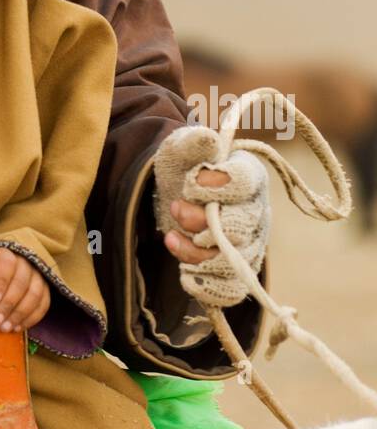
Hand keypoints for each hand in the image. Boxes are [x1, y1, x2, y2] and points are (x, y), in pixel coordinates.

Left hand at [0, 245, 49, 333]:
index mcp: (5, 254)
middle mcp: (24, 262)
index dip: (1, 281)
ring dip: (19, 313)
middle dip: (9, 303)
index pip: (7, 263)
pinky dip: (31, 318)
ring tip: (4, 328)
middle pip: (22, 281)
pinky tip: (16, 328)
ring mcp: (37, 276)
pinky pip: (44, 304)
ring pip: (35, 294)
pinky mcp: (44, 290)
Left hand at [152, 124, 270, 307]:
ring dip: (195, 254)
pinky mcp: (238, 272)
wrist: (174, 196)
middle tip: (176, 207)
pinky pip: (231, 291)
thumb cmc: (183, 169)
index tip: (191, 182)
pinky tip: (184, 271)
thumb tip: (207, 138)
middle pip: (239, 226)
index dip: (216, 184)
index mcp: (250, 175)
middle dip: (199, 221)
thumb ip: (192, 142)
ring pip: (232, 262)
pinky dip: (205, 285)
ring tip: (171, 238)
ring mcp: (252, 245)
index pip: (245, 182)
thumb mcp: (180, 148)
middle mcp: (257, 211)